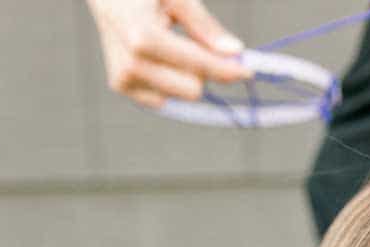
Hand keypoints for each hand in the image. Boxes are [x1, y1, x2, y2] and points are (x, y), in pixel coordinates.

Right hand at [86, 0, 244, 105]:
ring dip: (183, 74)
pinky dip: (167, 80)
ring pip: (179, 95)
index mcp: (142, 36)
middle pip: (193, 90)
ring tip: (167, 43)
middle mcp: (130, 63)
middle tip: (198, 44)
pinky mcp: (121, 86)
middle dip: (203, 71)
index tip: (248, 69)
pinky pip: (163, 98)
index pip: (198, 65)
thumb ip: (204, 26)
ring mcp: (123, 78)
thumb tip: (235, 51)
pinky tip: (154, 56)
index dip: (227, 69)